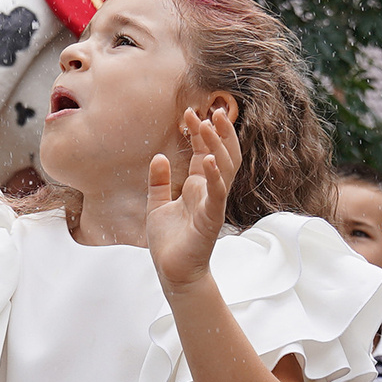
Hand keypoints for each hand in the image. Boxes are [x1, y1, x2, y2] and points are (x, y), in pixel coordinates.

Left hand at [148, 102, 239, 292]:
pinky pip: (217, 194)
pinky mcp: (211, 219)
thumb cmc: (169, 242)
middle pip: (222, 154)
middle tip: (210, 109)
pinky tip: (211, 160)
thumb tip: (158, 157)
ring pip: (224, 168)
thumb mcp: (157, 204)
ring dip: (219, 145)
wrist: (173, 272)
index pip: (205, 152)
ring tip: (210, 124)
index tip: (189, 113)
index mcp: (198, 187)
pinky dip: (216, 177)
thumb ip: (159, 182)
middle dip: (218, 132)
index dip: (200, 132)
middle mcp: (209, 192)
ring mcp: (213, 204)